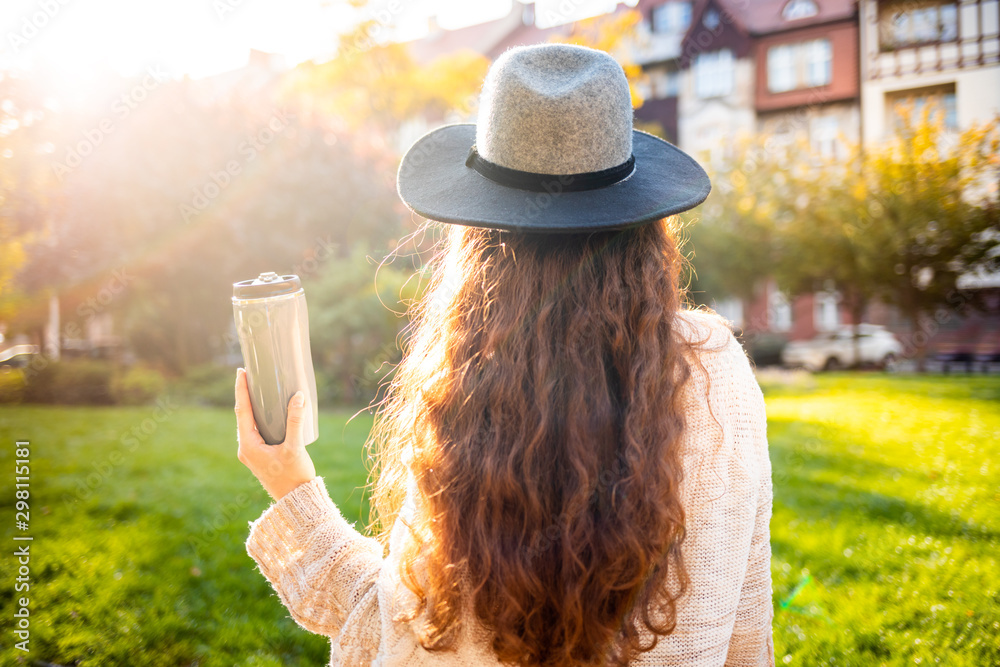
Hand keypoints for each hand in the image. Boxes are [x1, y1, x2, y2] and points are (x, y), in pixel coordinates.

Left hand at [235, 368, 316, 500]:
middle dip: (245, 395)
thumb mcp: (295, 448)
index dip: (241, 390)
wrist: (297, 501)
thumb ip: (295, 421)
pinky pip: (256, 431)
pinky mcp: (260, 456)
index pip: (242, 411)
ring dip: (252, 406)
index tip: (241, 372)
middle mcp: (246, 449)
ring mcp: (252, 454)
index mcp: (248, 446)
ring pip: (249, 424)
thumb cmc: (294, 477)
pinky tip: (268, 412)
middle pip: (243, 415)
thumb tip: (298, 396)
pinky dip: (259, 418)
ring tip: (258, 390)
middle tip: (250, 375)